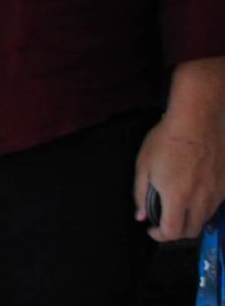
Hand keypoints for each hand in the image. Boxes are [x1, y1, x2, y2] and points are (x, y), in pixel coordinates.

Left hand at [134, 108, 224, 240]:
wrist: (197, 121)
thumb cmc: (168, 140)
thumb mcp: (144, 166)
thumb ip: (141, 194)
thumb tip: (141, 215)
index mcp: (177, 197)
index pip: (172, 232)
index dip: (160, 236)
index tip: (152, 230)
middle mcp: (201, 200)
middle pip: (191, 231)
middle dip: (175, 232)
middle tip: (164, 221)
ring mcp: (216, 193)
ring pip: (205, 219)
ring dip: (191, 220)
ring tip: (178, 207)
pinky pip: (215, 205)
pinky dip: (203, 206)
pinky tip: (194, 193)